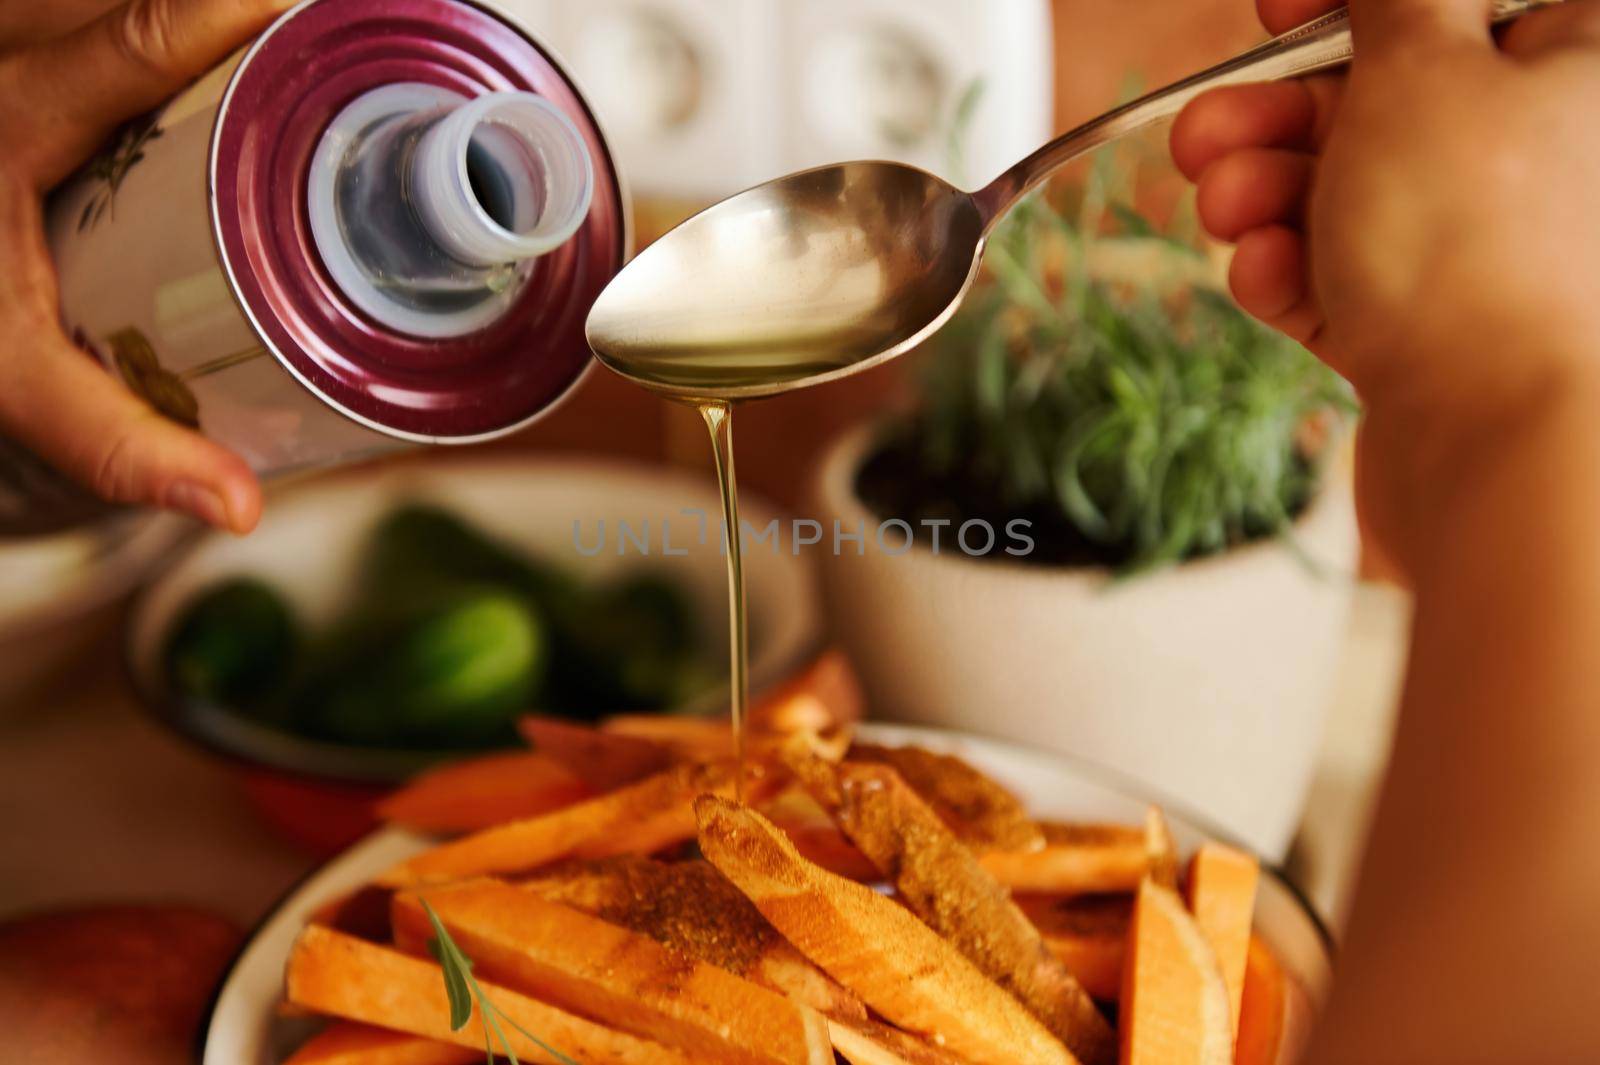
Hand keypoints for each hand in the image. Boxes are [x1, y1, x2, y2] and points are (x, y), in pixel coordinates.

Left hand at [0, 0, 293, 532]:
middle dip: (239, 13)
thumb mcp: (20, 382)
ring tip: (288, 52)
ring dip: (200, 15)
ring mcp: (7, 32)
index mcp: (3, 115)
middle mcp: (0, 47)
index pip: (138, 34)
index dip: (240, 14)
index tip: (330, 21)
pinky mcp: (18, 36)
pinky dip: (167, 22)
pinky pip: (99, 4)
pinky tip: (220, 51)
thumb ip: (121, 442)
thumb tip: (243, 506)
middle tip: (328, 58)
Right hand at [1171, 0, 1599, 573]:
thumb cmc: (1479, 247)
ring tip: (1222, 211)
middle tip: (1201, 132)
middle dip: (1274, 114)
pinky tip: (1267, 279)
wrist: (1501, 442)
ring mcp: (1482, 249)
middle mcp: (1537, 153)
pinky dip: (1294, 273)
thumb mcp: (1421, 70)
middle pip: (1384, 100)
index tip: (1275, 13)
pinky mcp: (1432, 329)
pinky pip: (1346, 279)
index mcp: (1571, 64)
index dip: (1350, 2)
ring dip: (1265, 194)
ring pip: (1350, 194)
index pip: (1458, 1)